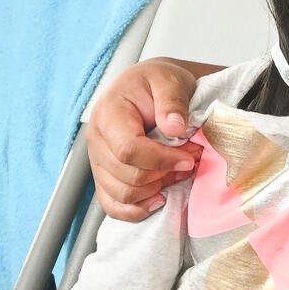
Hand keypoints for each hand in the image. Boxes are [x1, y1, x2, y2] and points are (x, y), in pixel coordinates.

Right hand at [88, 58, 201, 220]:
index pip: (128, 149)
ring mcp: (98, 160)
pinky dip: (136, 209)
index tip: (189, 157)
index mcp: (109, 113)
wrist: (148, 88)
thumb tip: (175, 128)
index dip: (162, 159)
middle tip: (191, 159)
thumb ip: (172, 101)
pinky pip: (112, 205)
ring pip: (122, 194)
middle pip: (126, 175)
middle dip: (164, 173)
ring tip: (179, 171)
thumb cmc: (157, 83)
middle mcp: (97, 139)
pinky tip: (159, 198)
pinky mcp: (104, 175)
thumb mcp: (170, 80)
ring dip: (156, 189)